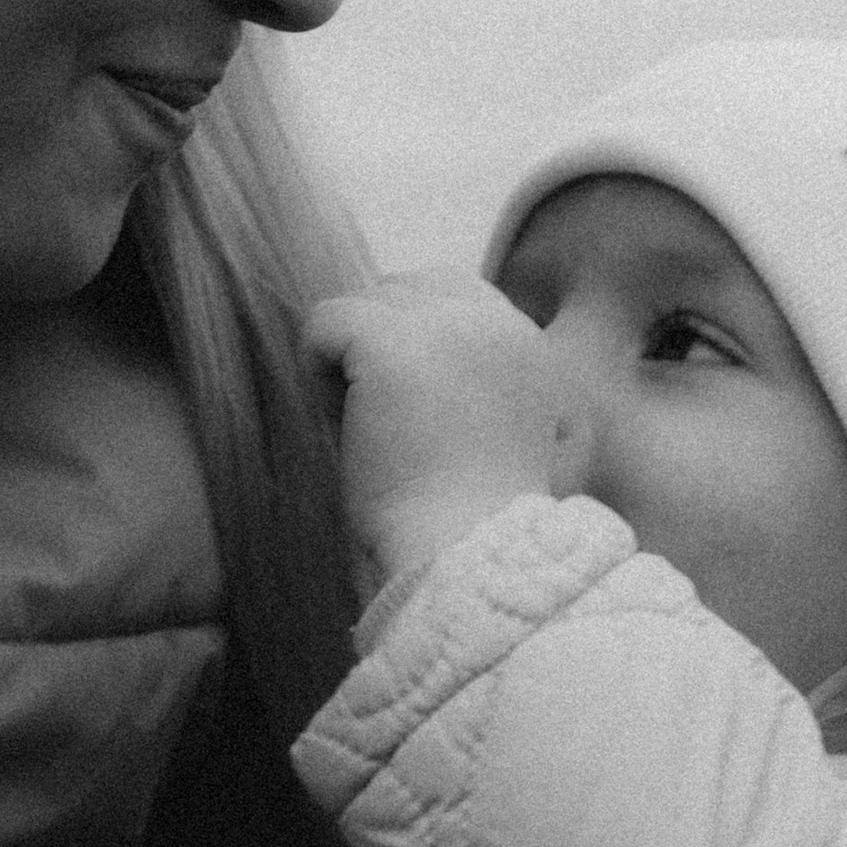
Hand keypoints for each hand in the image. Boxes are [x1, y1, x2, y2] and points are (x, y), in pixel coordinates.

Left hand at [305, 273, 573, 593]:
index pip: (454, 298)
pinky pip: (326, 319)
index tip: (416, 418)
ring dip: (353, 365)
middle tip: (389, 427)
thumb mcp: (497, 440)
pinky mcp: (392, 342)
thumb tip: (393, 361)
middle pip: (407, 290)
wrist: (465, 556)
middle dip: (381, 348)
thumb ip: (467, 386)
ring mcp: (448, 326)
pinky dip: (315, 368)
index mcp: (530, 348)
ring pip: (368, 304)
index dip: (415, 348)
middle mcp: (499, 322)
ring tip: (373, 432)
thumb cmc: (469, 526)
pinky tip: (342, 423)